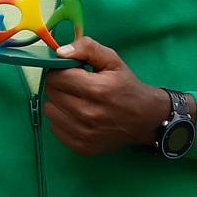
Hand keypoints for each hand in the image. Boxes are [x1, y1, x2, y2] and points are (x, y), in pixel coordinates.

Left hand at [43, 37, 168, 155]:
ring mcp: (85, 134)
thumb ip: (86, 48)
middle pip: (52, 93)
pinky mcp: (83, 147)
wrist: (147, 119)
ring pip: (50, 110)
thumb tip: (59, 52)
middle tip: (75, 85)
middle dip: (60, 85)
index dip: (60, 71)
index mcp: (97, 90)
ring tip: (76, 100)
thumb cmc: (126, 86)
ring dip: (59, 102)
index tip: (70, 71)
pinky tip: (77, 115)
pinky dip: (62, 120)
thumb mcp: (112, 60)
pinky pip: (55, 128)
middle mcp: (89, 114)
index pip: (56, 77)